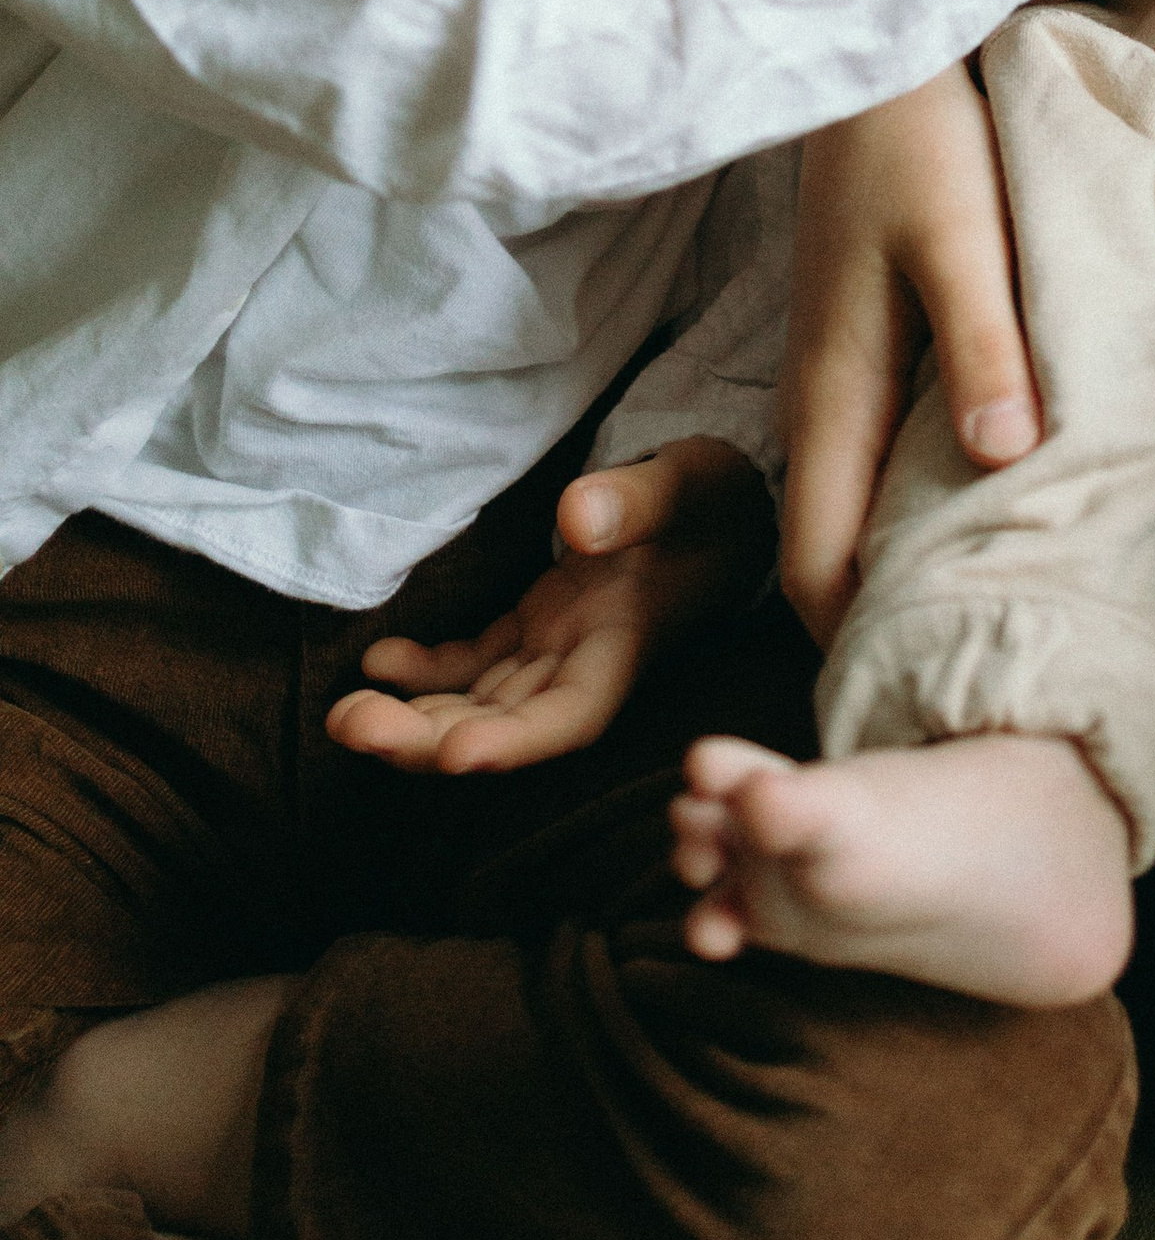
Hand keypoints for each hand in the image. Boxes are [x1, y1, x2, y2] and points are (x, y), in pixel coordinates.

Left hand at [323, 437, 769, 774]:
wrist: (723, 499)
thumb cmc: (715, 493)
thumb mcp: (688, 485)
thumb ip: (636, 501)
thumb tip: (576, 519)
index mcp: (629, 645)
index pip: (570, 714)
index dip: (514, 742)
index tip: (456, 754)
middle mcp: (586, 664)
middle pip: (504, 726)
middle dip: (427, 739)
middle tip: (352, 726)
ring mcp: (557, 647)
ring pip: (478, 704)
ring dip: (414, 716)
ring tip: (347, 713)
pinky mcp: (537, 623)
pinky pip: (473, 663)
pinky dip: (426, 670)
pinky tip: (381, 661)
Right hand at [779, 65, 1036, 645]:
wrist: (877, 53)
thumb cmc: (923, 143)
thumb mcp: (963, 240)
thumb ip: (983, 347)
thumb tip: (1000, 457)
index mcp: (833, 394)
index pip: (814, 570)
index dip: (855, 646)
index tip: (924, 701)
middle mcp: (817, 401)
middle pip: (826, 556)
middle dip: (878, 626)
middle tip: (969, 677)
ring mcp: (830, 375)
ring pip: (849, 509)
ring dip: (894, 566)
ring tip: (983, 613)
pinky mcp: (856, 346)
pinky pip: (868, 459)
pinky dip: (906, 506)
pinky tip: (975, 511)